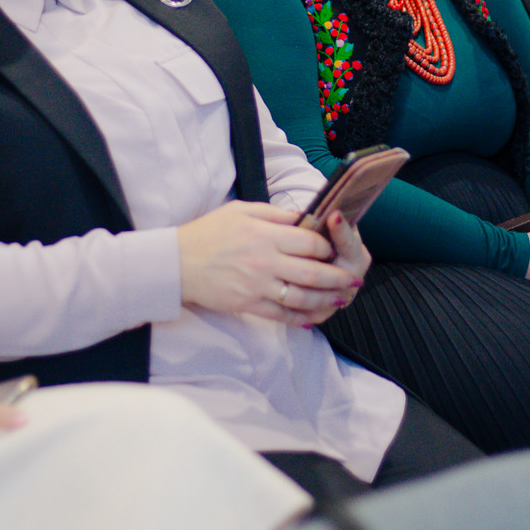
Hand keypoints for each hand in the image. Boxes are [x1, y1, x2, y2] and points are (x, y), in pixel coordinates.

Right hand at [177, 200, 362, 327]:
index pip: (309, 242)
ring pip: (301, 297)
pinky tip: (312, 318)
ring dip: (326, 300)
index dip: (328, 246)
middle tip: (353, 280)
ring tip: (340, 300)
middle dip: (338, 278)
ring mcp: (257, 285)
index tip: (335, 250)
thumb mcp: (242, 211)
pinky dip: (299, 317)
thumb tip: (304, 218)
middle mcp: (265, 261)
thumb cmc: (208, 233)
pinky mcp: (248, 304)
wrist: (175, 263)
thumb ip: (276, 215)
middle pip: (313, 272)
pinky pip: (281, 314)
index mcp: (265, 234)